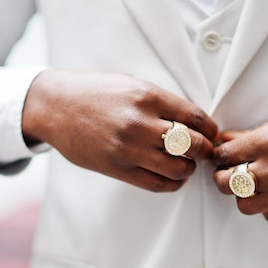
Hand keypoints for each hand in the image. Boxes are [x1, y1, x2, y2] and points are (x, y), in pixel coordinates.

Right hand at [22, 68, 217, 191]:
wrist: (55, 107)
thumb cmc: (93, 92)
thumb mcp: (130, 84)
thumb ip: (161, 101)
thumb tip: (192, 121)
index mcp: (147, 96)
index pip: (196, 117)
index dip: (211, 128)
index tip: (211, 132)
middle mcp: (140, 123)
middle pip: (193, 145)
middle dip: (205, 150)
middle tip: (203, 150)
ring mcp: (128, 149)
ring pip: (178, 168)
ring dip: (188, 168)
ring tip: (185, 163)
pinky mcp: (117, 168)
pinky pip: (156, 184)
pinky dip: (172, 183)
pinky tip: (171, 176)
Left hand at [212, 98, 267, 222]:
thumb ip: (255, 134)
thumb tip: (229, 139)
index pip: (224, 154)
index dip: (218, 154)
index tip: (221, 155)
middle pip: (226, 183)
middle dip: (222, 176)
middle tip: (228, 170)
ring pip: (244, 205)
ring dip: (242, 195)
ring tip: (251, 184)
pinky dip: (267, 208)